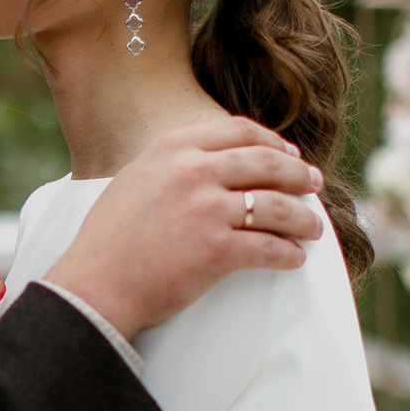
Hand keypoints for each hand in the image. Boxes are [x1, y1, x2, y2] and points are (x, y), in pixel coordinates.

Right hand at [42, 115, 324, 338]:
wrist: (95, 286)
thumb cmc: (110, 238)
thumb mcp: (135, 176)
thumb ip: (171, 153)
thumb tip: (202, 125)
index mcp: (173, 148)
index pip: (239, 131)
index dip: (272, 142)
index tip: (290, 155)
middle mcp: (193, 172)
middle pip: (267, 162)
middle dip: (299, 174)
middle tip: (314, 185)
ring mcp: (206, 210)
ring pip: (277, 205)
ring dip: (303, 218)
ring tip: (314, 228)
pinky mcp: (217, 250)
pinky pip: (269, 247)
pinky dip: (288, 254)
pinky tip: (295, 258)